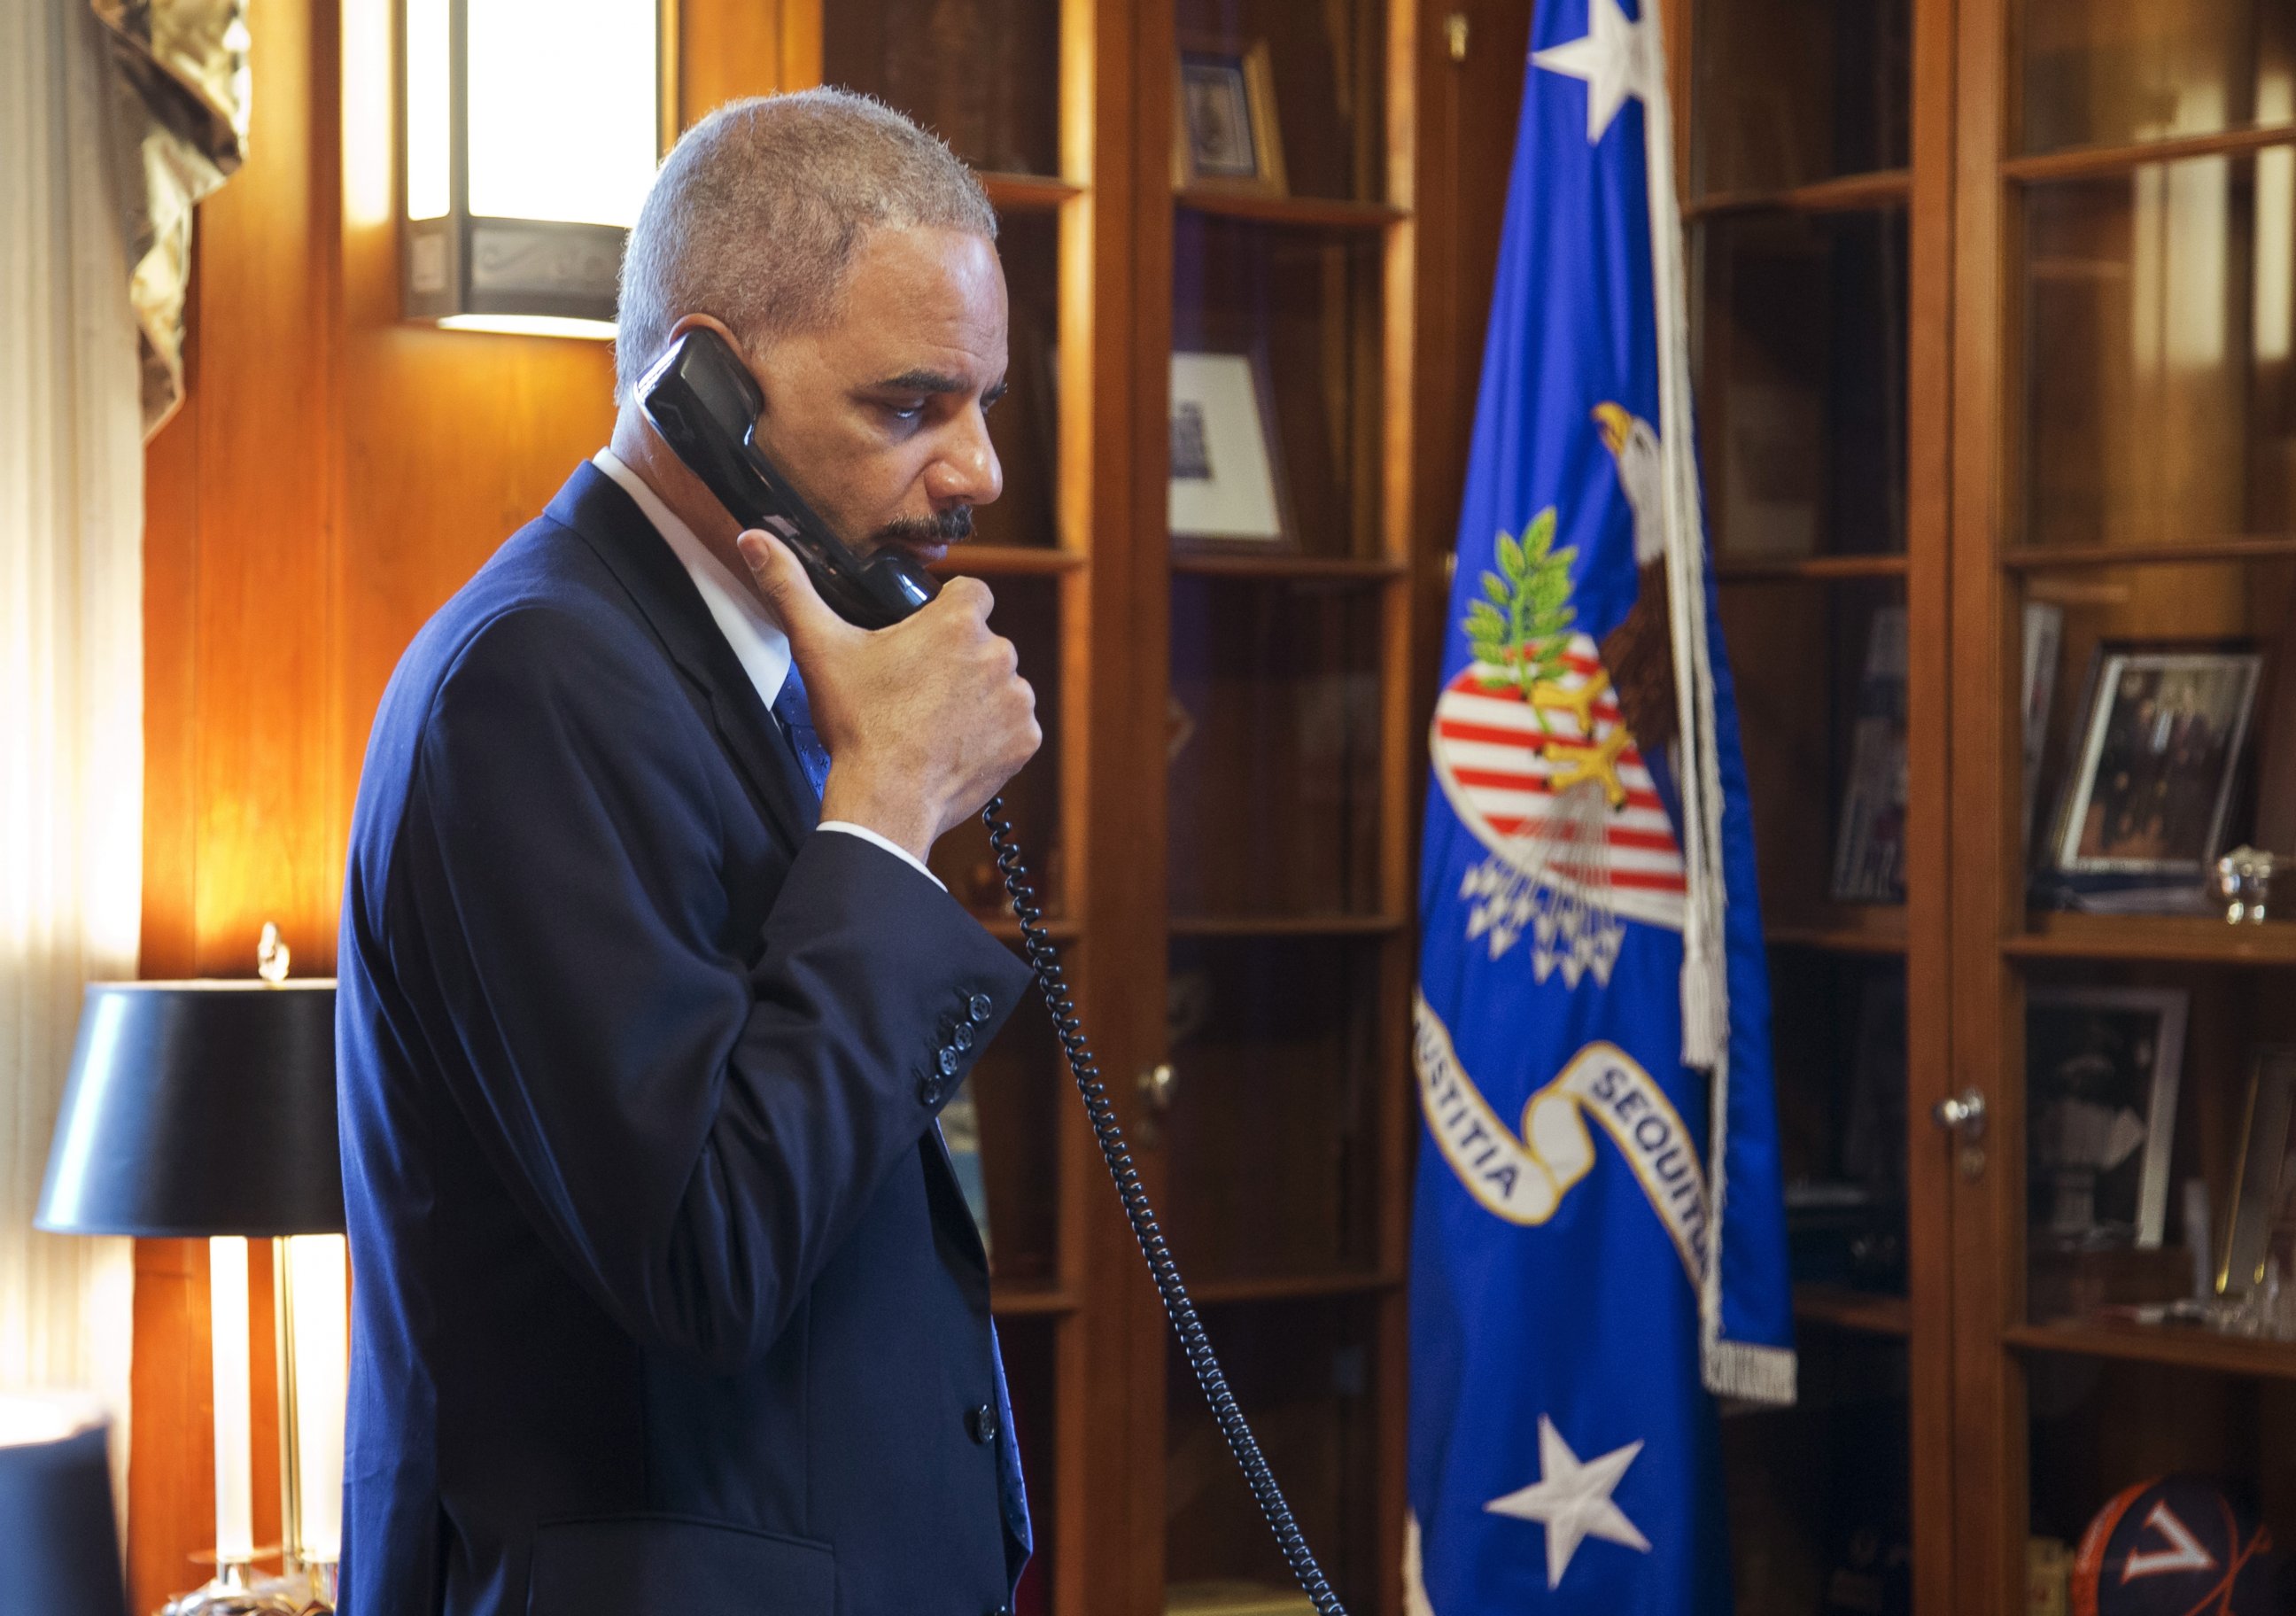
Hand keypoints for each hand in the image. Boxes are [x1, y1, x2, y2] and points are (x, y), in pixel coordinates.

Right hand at [737, 531, 1040, 862]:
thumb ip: (789, 587)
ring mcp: (1017, 698)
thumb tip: (753, 539)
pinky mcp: (1026, 740)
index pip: (971, 593)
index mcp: (958, 621)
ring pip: (1000, 683)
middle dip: (957, 660)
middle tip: (917, 689)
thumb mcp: (819, 650)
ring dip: (977, 697)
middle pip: (983, 642)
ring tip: (934, 721)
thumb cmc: (857, 725)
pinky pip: (1014, 726)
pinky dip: (993, 735)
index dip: (948, 611)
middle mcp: (999, 652)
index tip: (923, 637)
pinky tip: (955, 746)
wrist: (886, 802)